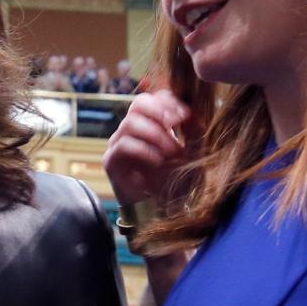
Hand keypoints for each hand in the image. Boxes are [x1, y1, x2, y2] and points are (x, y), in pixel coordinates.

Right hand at [103, 90, 196, 205]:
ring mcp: (119, 144)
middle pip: (139, 103)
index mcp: (152, 123)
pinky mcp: (112, 161)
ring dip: (157, 135)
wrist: (167, 208)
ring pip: (131, 123)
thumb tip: (189, 110)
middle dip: (160, 112)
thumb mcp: (194, 150)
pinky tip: (159, 161)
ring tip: (173, 152)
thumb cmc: (179, 178)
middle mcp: (133, 130)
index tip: (186, 115)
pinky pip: (124, 145)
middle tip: (176, 126)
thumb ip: (193, 129)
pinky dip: (145, 150)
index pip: (154, 97)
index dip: (169, 101)